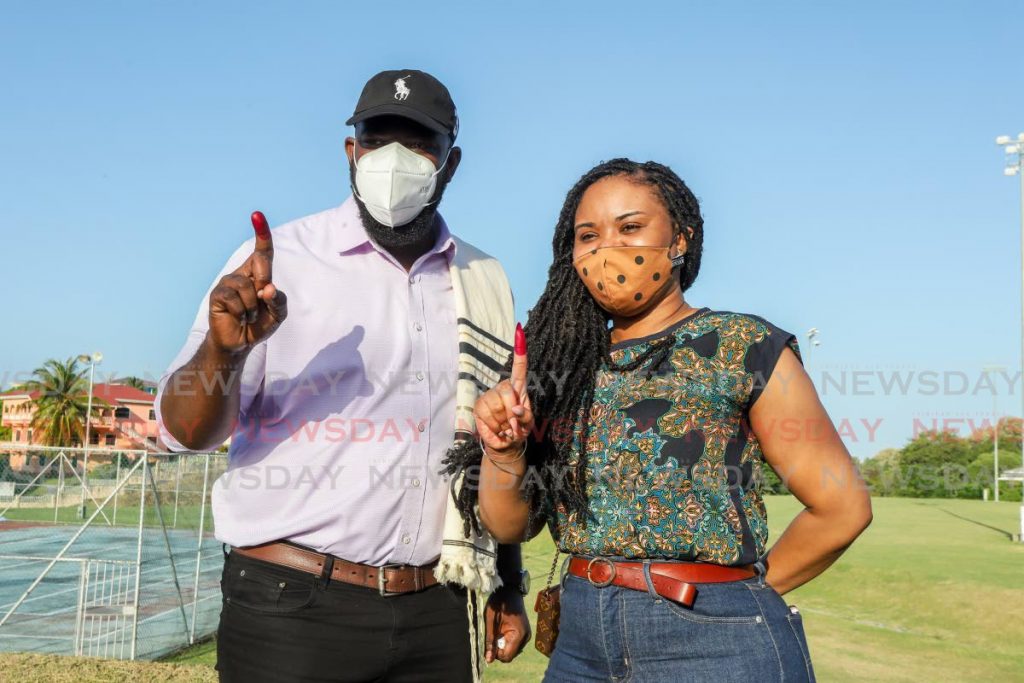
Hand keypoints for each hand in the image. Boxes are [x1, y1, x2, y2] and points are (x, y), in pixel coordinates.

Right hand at [207, 211, 287, 354]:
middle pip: (259, 262)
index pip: (262, 251)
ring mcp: (227, 283)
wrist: (241, 343)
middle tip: (264, 298)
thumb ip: (279, 301)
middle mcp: (242, 273)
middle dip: (265, 279)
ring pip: (246, 286)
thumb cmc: (260, 324)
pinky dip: (243, 313)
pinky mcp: (217, 295)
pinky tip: (240, 318)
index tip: (257, 215)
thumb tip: (268, 288)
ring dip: (254, 306)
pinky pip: (234, 299)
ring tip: (250, 315)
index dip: (261, 233)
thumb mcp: (278, 314)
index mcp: (259, 274)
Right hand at [474, 323, 532, 456]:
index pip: (520, 368)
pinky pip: (486, 416)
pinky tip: (497, 430)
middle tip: (513, 426)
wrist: (504, 443)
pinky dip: (494, 428)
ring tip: (505, 428)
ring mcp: (489, 396)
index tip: (520, 331)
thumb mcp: (528, 424)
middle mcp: (503, 388)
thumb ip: (525, 417)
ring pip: (496, 406)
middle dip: (512, 413)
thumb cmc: (519, 430)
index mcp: (519, 389)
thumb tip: (515, 409)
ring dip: (503, 423)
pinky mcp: (478, 406)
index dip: (520, 351)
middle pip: (507, 392)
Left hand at [484, 588, 530, 662]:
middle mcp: (525, 637)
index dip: (495, 654)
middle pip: (509, 654)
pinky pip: (513, 642)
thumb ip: (490, 641)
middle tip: (493, 634)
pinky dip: (505, 639)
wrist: (509, 589)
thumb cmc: (499, 603)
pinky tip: (502, 629)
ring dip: (502, 643)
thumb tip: (488, 660)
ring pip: (511, 649)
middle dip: (499, 648)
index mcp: (519, 635)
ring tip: (497, 630)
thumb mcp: (491, 622)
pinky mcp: (523, 631)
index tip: (489, 643)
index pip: (507, 656)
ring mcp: (526, 634)